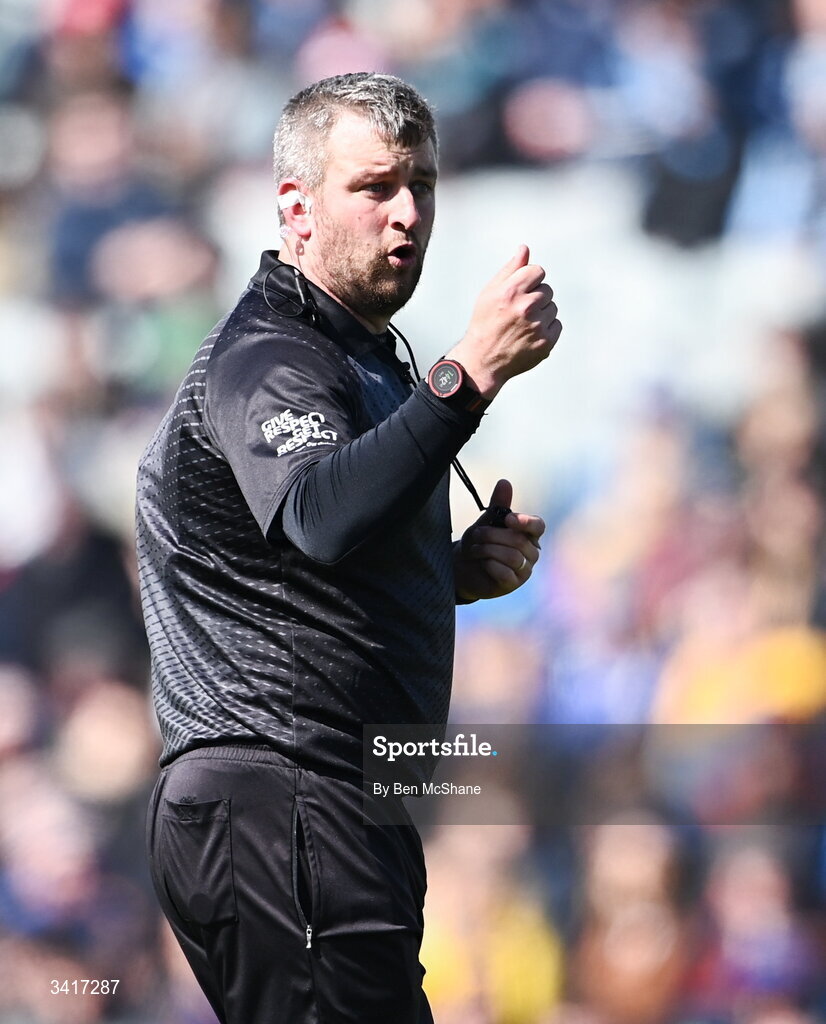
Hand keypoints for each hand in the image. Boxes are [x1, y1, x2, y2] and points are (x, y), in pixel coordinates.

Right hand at [445, 245, 561, 399]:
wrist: (483, 360)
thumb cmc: (485, 323)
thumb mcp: (490, 292)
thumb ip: (510, 269)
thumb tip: (525, 249)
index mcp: (511, 291)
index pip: (538, 271)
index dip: (529, 280)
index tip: (519, 292)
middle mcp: (526, 307)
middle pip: (547, 290)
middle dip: (535, 298)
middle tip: (517, 312)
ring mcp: (538, 326)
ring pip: (552, 308)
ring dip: (541, 314)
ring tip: (522, 325)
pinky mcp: (546, 342)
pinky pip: (556, 325)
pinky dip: (546, 329)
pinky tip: (529, 335)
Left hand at [454, 479, 544, 600]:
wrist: (464, 567)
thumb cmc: (479, 542)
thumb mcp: (487, 521)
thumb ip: (498, 504)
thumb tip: (505, 482)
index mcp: (528, 534)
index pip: (538, 526)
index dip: (525, 522)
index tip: (508, 519)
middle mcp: (531, 552)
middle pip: (519, 540)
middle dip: (492, 535)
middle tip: (476, 535)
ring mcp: (524, 569)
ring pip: (512, 556)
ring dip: (488, 550)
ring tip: (475, 549)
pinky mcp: (513, 584)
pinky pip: (506, 573)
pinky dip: (490, 565)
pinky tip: (482, 563)